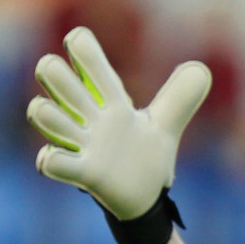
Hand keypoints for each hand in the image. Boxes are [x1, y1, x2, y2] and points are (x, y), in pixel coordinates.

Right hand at [27, 26, 211, 219]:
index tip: (78, 43)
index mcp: (112, 101)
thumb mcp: (166, 126)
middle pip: (53, 76)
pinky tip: (53, 158)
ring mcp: (82, 144)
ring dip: (45, 113)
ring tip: (67, 124)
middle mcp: (90, 117)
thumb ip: (180, 98)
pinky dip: (50, 159)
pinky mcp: (83, 173)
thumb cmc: (146, 159)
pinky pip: (54, 162)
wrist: (145, 200)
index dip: (82, 47)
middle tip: (73, 89)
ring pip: (43, 114)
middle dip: (53, 71)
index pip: (90, 60)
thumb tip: (201, 69)